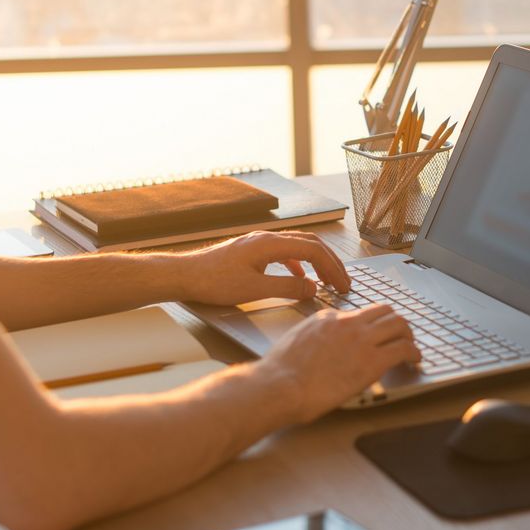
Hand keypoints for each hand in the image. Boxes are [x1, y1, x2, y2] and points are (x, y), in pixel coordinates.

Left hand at [178, 231, 350, 305]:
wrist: (185, 276)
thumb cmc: (214, 282)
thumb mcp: (255, 290)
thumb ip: (287, 289)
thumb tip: (314, 288)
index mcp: (270, 244)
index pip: (313, 251)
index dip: (332, 269)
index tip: (343, 286)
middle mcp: (267, 238)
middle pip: (309, 245)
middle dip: (330, 264)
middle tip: (343, 283)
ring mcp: (259, 244)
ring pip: (298, 248)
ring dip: (316, 263)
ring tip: (327, 281)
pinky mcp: (252, 252)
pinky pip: (284, 254)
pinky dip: (299, 265)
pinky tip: (300, 279)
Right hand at [260, 304, 420, 422]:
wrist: (281, 384)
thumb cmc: (282, 372)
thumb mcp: (296, 341)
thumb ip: (314, 337)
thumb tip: (323, 346)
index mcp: (328, 318)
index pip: (360, 313)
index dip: (372, 324)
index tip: (376, 335)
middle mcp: (348, 323)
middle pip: (385, 311)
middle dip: (396, 323)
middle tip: (400, 336)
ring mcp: (362, 340)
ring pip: (399, 325)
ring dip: (408, 336)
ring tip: (411, 348)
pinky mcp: (372, 361)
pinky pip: (404, 349)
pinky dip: (414, 353)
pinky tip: (415, 360)